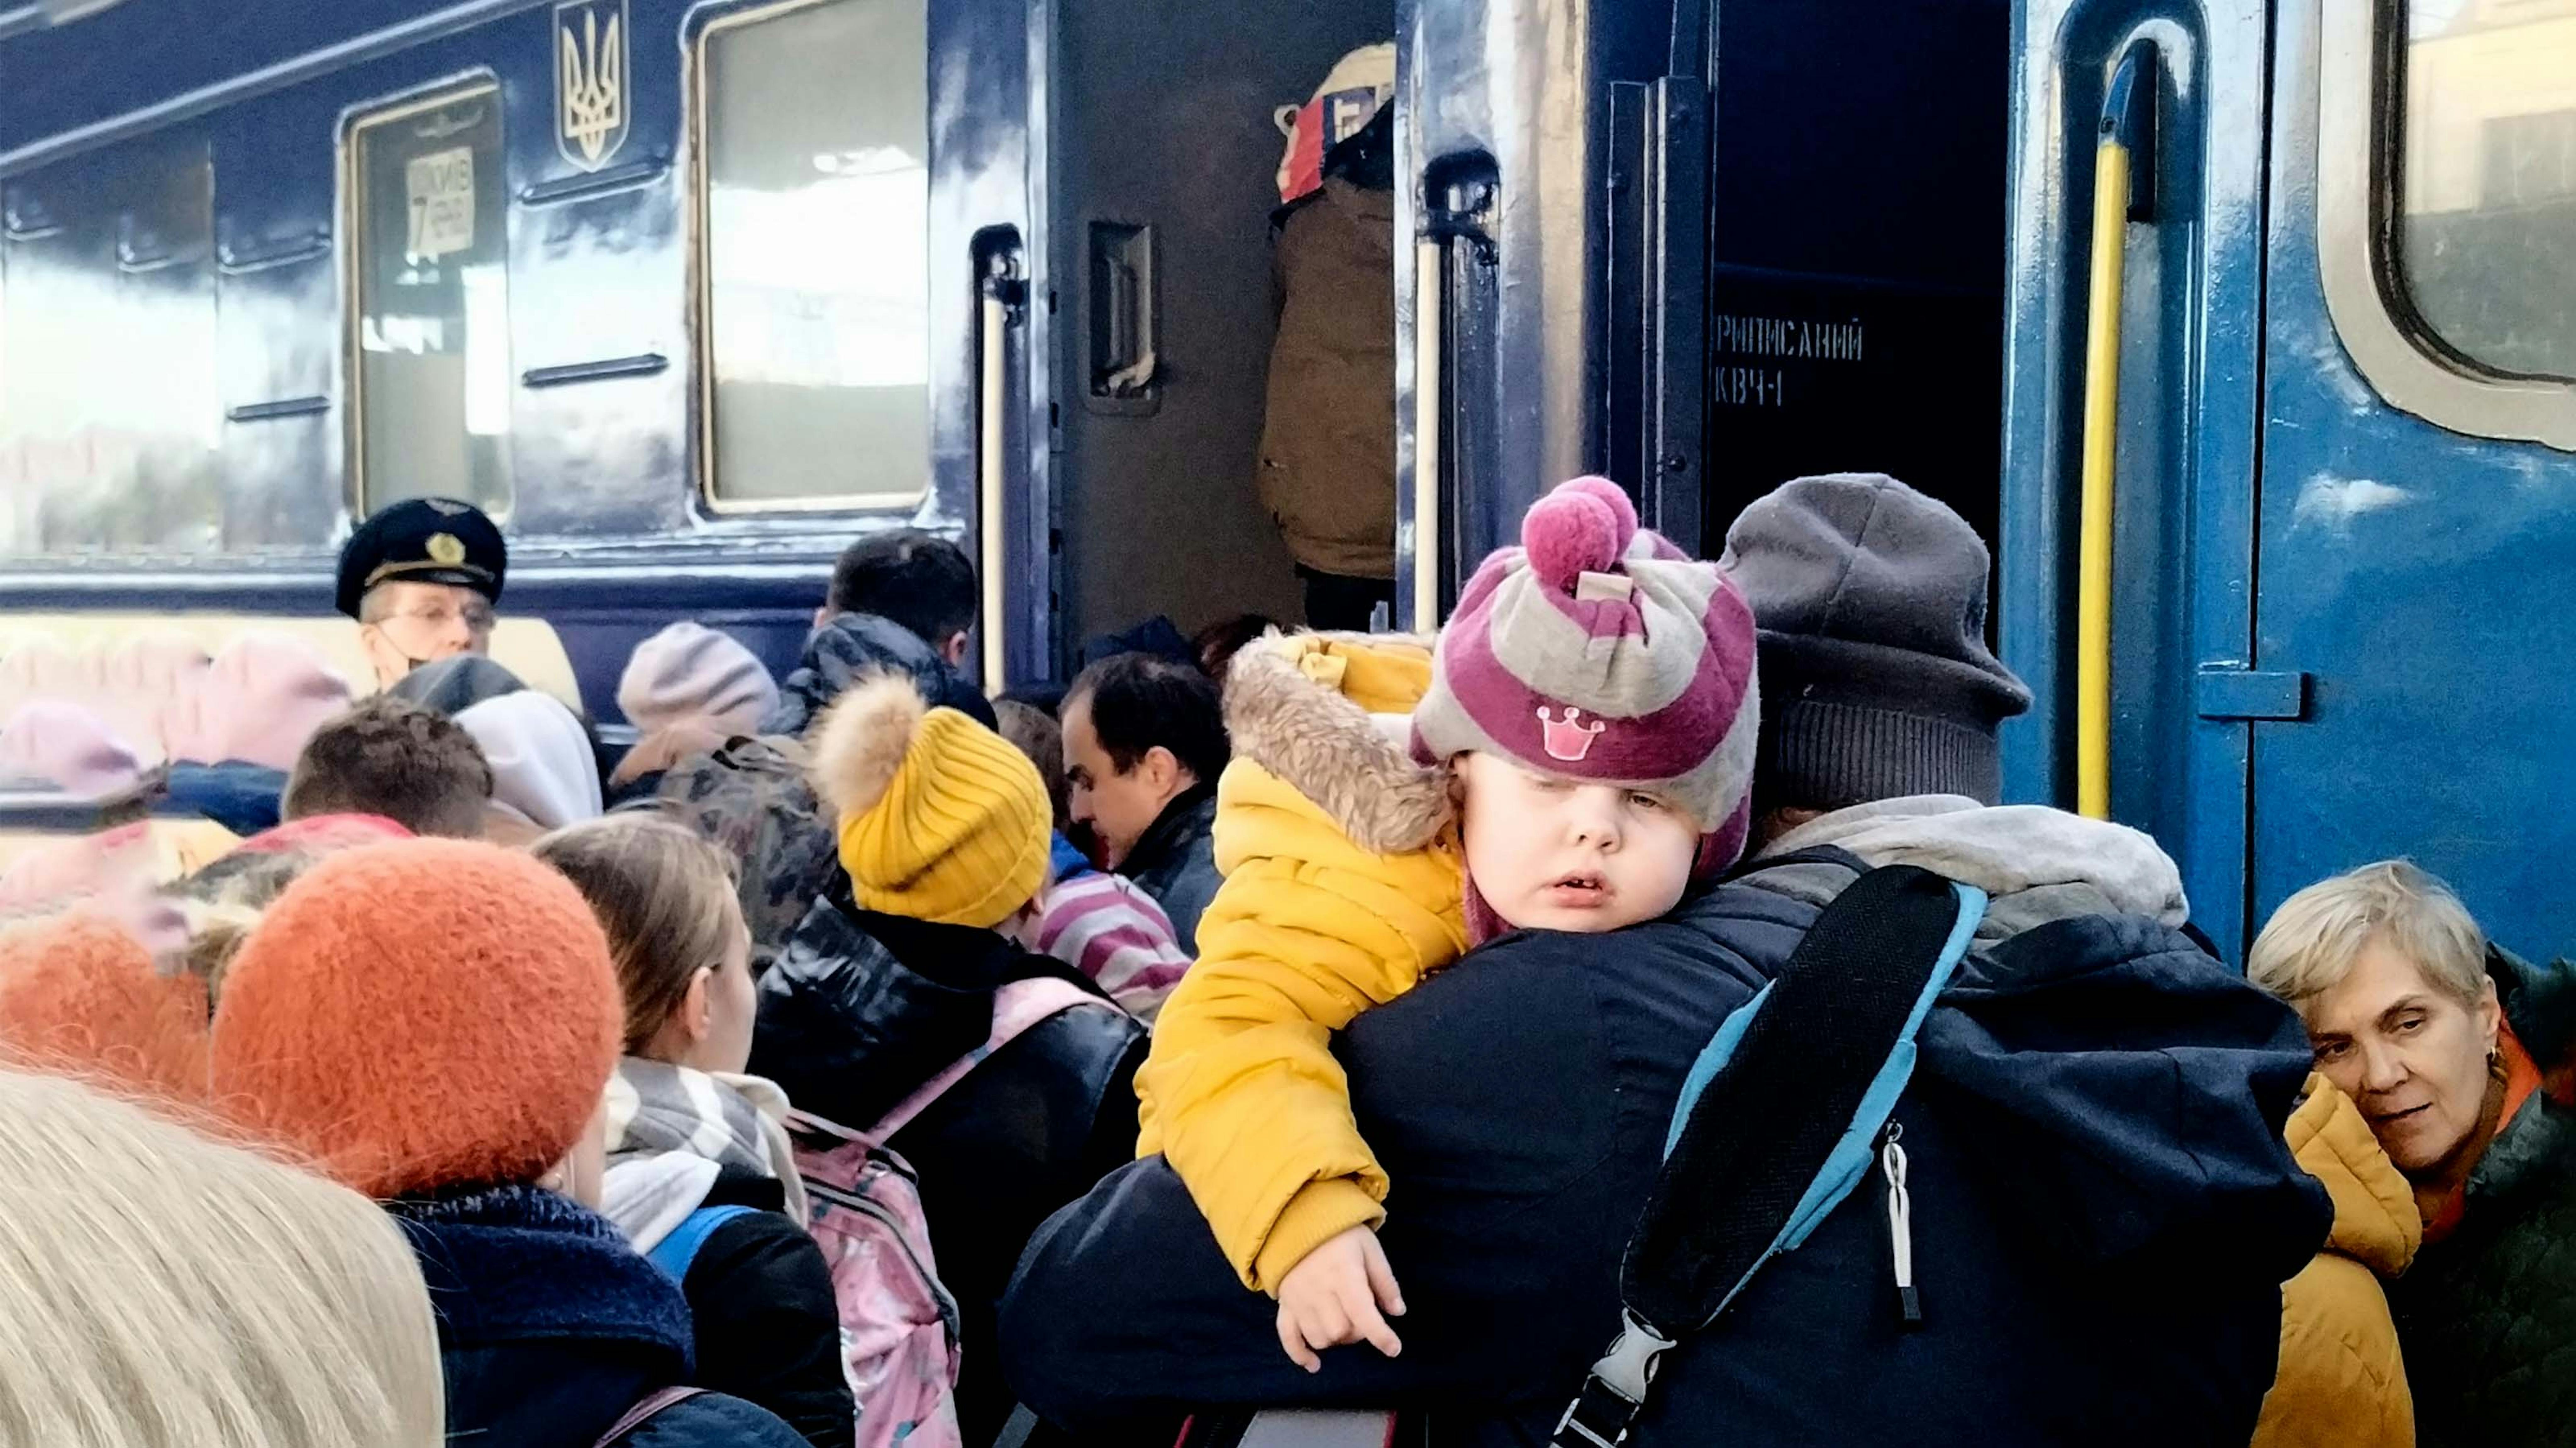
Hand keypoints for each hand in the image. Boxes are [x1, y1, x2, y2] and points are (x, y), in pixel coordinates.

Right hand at [1274, 1225, 1404, 1372]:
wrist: (1297, 1217)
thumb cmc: (1339, 1233)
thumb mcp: (1370, 1248)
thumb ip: (1385, 1281)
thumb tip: (1397, 1312)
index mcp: (1344, 1275)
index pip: (1363, 1313)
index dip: (1380, 1335)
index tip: (1394, 1348)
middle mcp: (1319, 1291)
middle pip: (1341, 1331)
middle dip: (1358, 1332)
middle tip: (1363, 1316)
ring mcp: (1299, 1300)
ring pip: (1319, 1338)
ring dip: (1336, 1339)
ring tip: (1343, 1323)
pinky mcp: (1285, 1304)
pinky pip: (1287, 1336)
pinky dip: (1300, 1354)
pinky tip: (1314, 1364)